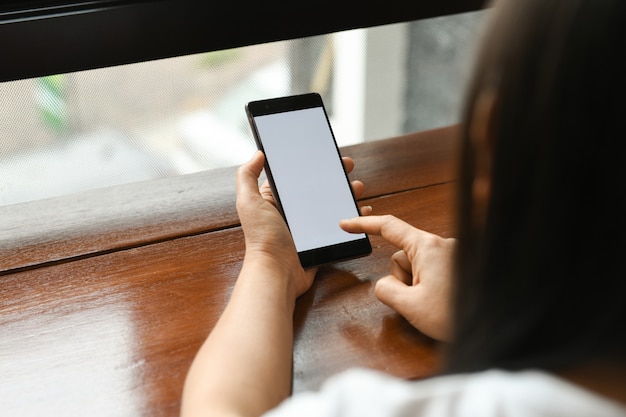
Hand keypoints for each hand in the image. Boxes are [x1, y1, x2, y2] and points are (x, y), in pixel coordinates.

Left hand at [236, 151, 367, 297]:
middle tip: (348, 166)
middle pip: (319, 189)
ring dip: (346, 194)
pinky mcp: (322, 241)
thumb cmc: (262, 238)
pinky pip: (341, 226)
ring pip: (332, 205)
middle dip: (335, 177)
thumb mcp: (249, 202)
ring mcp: (310, 227)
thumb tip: (258, 154)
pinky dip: (353, 218)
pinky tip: (362, 210)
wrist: (278, 272)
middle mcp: (294, 212)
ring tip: (358, 187)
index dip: (312, 164)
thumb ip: (247, 176)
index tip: (327, 154)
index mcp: (278, 200)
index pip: (298, 177)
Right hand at [339, 215, 454, 340]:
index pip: (389, 227)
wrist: (494, 327)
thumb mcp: (410, 306)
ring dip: (417, 286)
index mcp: (428, 247)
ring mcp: (453, 255)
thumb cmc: (459, 315)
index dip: (363, 225)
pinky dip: (430, 287)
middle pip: (402, 256)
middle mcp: (442, 245)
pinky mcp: (460, 265)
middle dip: (401, 279)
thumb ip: (386, 290)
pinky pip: (432, 272)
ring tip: (435, 304)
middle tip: (418, 301)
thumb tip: (384, 285)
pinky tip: (443, 302)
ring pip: (417, 267)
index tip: (346, 224)